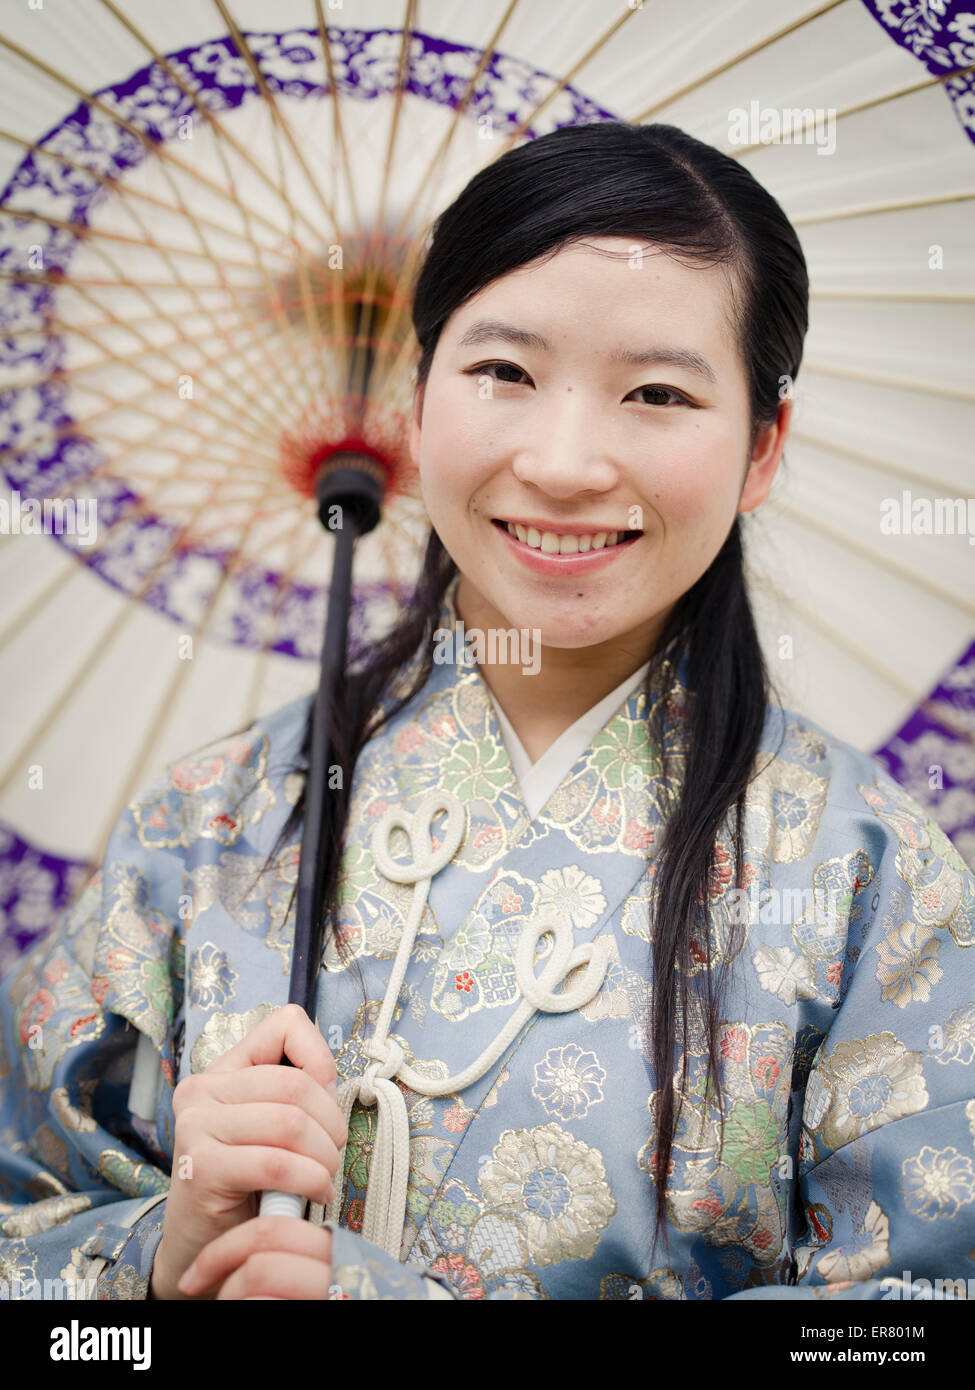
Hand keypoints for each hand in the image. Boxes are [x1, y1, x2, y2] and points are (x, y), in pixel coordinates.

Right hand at [150, 1003, 347, 1299]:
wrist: (205, 1244)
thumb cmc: (249, 1182)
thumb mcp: (274, 1127)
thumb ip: (299, 1095)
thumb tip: (330, 1080)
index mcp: (224, 1069)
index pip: (286, 1023)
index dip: (320, 1057)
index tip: (326, 1099)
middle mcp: (202, 1089)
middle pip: (296, 1083)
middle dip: (331, 1123)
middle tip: (334, 1153)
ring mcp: (195, 1125)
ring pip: (290, 1123)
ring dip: (324, 1157)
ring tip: (324, 1176)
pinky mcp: (200, 1166)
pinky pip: (275, 1164)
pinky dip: (309, 1181)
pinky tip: (315, 1194)